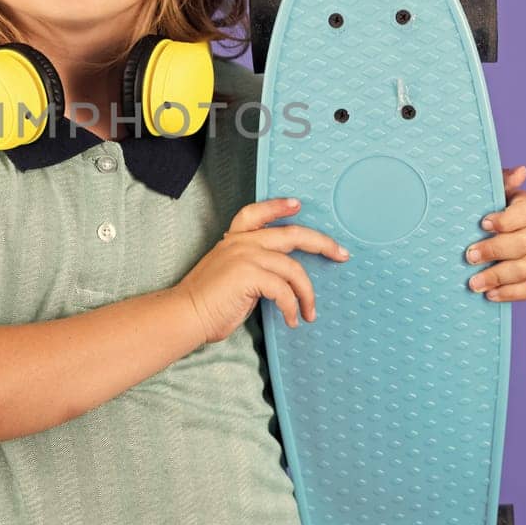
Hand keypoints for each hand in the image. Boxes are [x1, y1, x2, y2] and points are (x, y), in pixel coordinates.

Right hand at [174, 197, 348, 343]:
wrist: (185, 315)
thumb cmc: (207, 304)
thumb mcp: (230, 276)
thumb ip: (253, 269)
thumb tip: (279, 281)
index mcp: (234, 240)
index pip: (256, 213)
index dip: (278, 207)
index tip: (298, 205)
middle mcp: (241, 243)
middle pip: (292, 234)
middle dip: (322, 243)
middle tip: (341, 254)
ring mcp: (245, 256)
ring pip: (294, 269)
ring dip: (307, 294)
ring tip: (308, 313)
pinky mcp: (249, 274)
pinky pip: (284, 289)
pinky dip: (292, 307)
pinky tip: (291, 319)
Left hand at [466, 164, 525, 301]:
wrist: (465, 234)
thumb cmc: (473, 208)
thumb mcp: (480, 192)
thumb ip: (497, 181)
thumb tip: (521, 171)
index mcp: (523, 207)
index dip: (508, 219)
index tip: (483, 224)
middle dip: (496, 250)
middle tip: (468, 256)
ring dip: (499, 277)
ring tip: (473, 283)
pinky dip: (512, 294)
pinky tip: (489, 295)